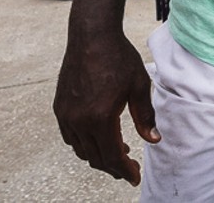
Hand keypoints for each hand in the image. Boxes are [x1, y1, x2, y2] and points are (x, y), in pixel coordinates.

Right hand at [54, 33, 159, 185]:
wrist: (92, 36)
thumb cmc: (118, 57)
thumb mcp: (139, 86)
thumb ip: (145, 116)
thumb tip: (153, 140)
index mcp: (99, 117)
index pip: (112, 156)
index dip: (124, 170)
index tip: (134, 177)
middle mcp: (78, 120)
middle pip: (95, 157)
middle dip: (113, 167)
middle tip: (129, 168)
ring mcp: (66, 114)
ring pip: (81, 149)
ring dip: (98, 156)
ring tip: (118, 153)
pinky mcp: (60, 106)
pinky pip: (70, 136)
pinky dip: (84, 144)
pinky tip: (98, 138)